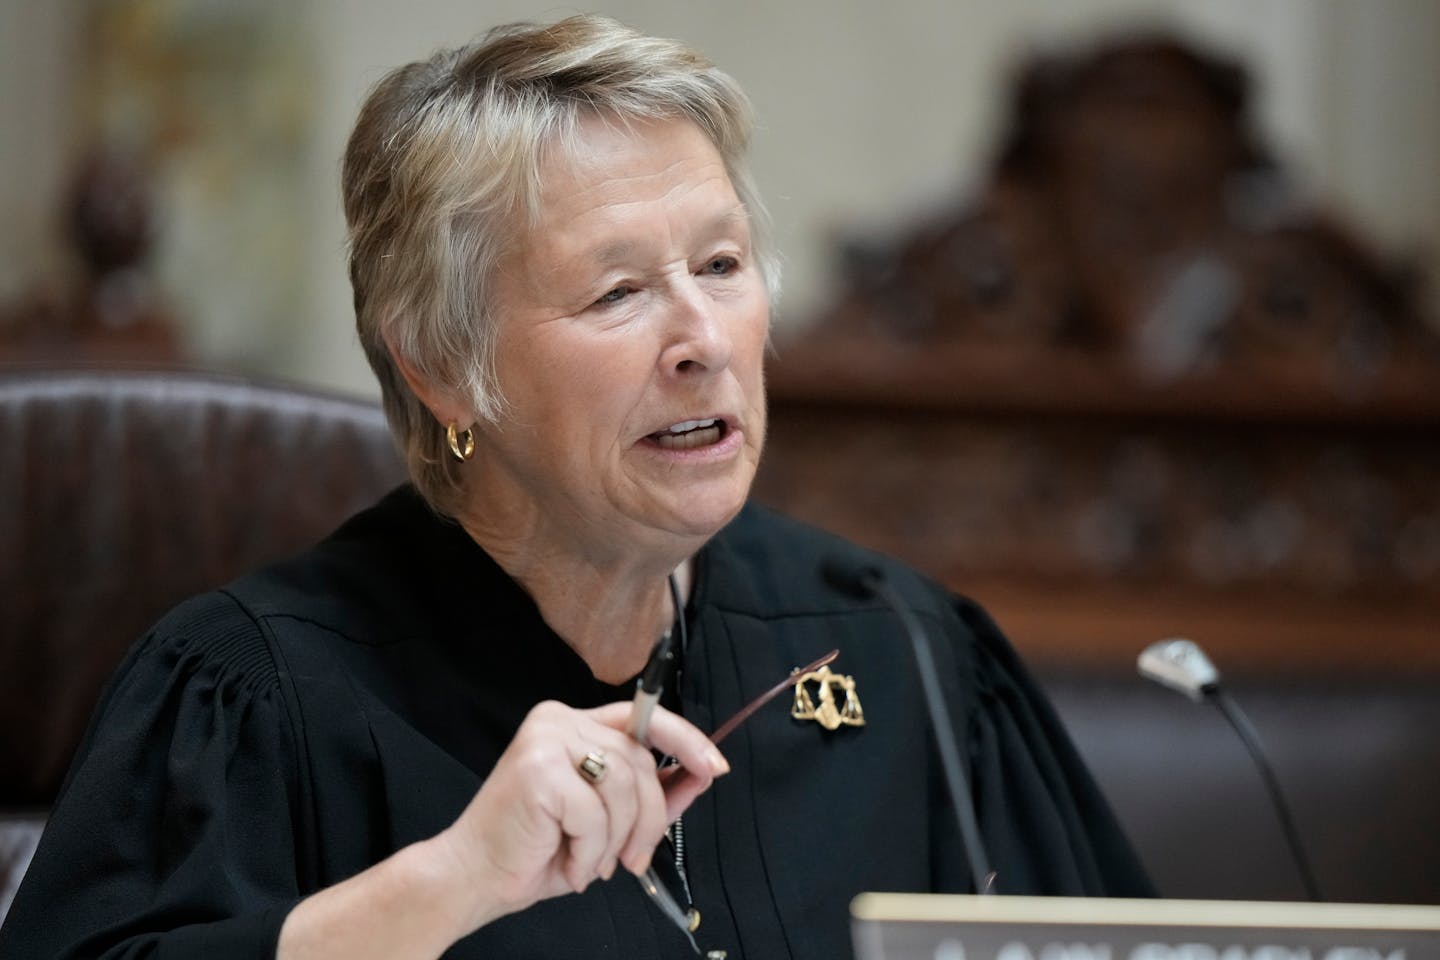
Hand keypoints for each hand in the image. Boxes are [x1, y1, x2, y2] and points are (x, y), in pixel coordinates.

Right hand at [436, 700, 727, 933]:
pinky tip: (568, 862)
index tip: (715, 767)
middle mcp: (560, 720)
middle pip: (641, 760)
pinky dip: (589, 850)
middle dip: (648, 819)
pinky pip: (594, 813)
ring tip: (591, 863)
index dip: (687, 740)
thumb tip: (703, 773)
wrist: (477, 876)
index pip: (644, 717)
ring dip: (615, 840)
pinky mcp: (537, 768)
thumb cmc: (538, 849)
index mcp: (576, 725)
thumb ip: (654, 794)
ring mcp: (546, 739)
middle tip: (631, 859)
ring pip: (624, 787)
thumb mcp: (610, 822)